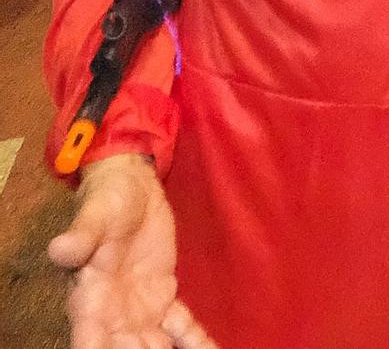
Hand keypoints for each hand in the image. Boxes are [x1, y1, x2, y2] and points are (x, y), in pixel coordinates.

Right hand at [47, 153, 215, 348]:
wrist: (132, 187)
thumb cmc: (107, 200)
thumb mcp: (94, 214)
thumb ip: (81, 236)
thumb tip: (60, 249)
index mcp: (88, 298)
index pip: (90, 340)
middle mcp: (111, 313)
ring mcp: (139, 309)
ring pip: (154, 346)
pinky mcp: (164, 298)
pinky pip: (181, 327)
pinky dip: (196, 343)